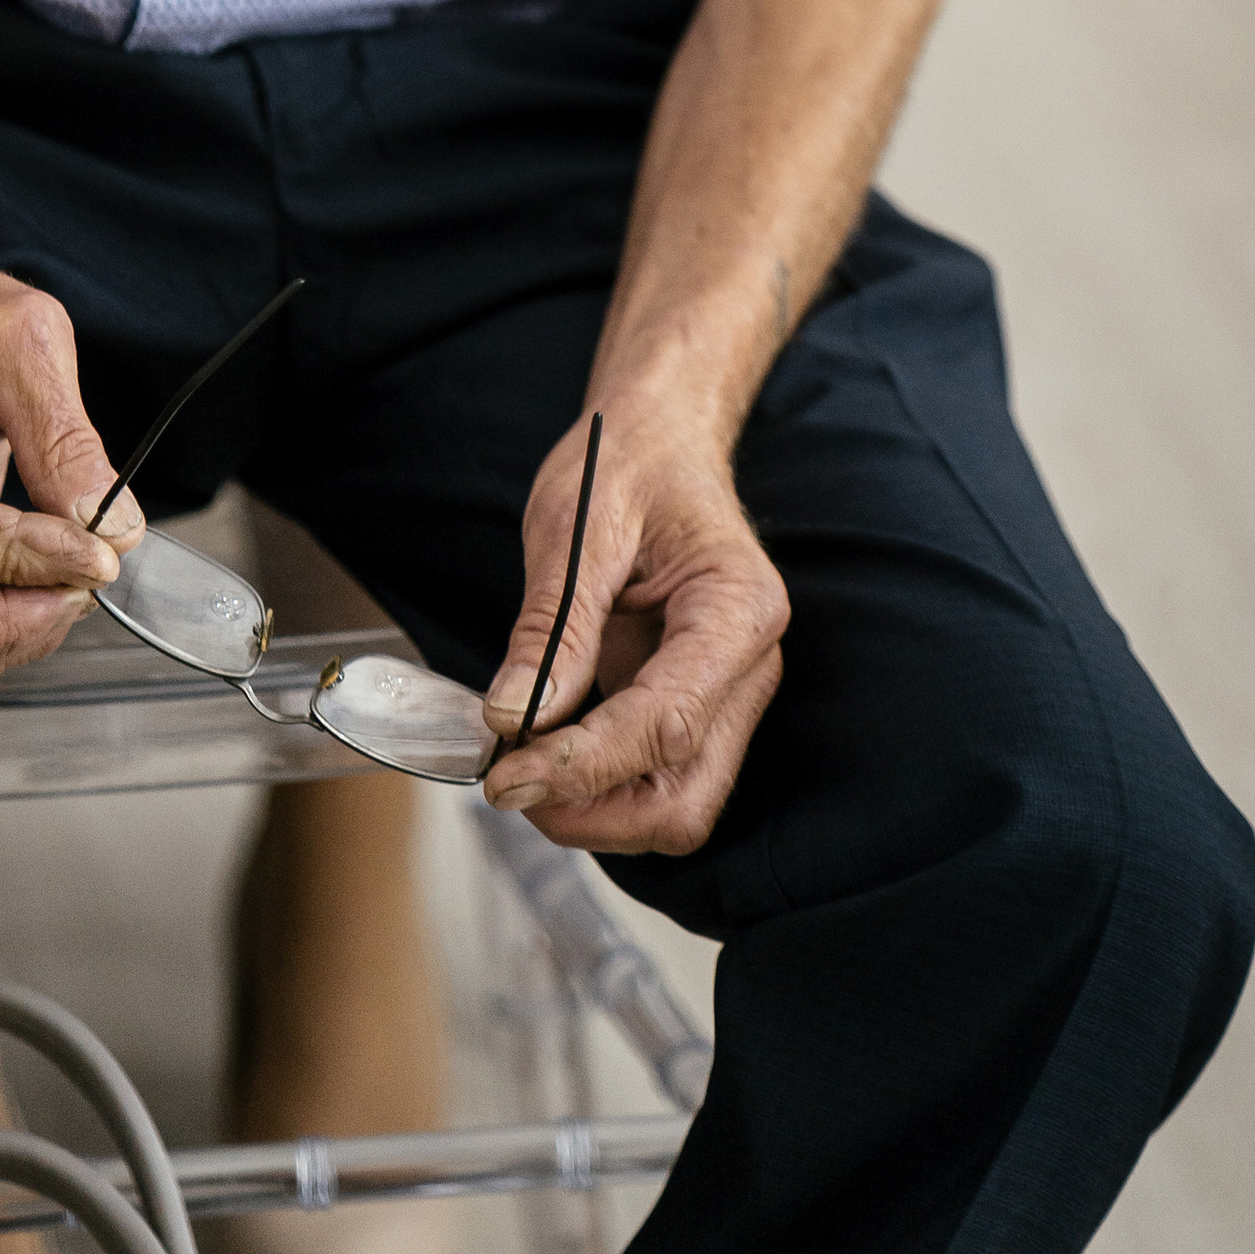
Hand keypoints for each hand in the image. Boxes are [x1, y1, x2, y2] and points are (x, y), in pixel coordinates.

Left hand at [480, 396, 787, 856]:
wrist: (659, 440)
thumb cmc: (628, 465)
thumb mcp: (577, 526)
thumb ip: (551, 628)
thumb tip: (511, 719)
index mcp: (738, 609)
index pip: (667, 724)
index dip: (582, 766)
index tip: (505, 777)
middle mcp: (748, 666)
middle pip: (687, 799)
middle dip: (596, 813)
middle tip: (511, 784)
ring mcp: (727, 695)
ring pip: (676, 807)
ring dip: (596, 812)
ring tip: (521, 769)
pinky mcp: (694, 708)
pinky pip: (655, 781)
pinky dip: (599, 788)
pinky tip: (545, 753)